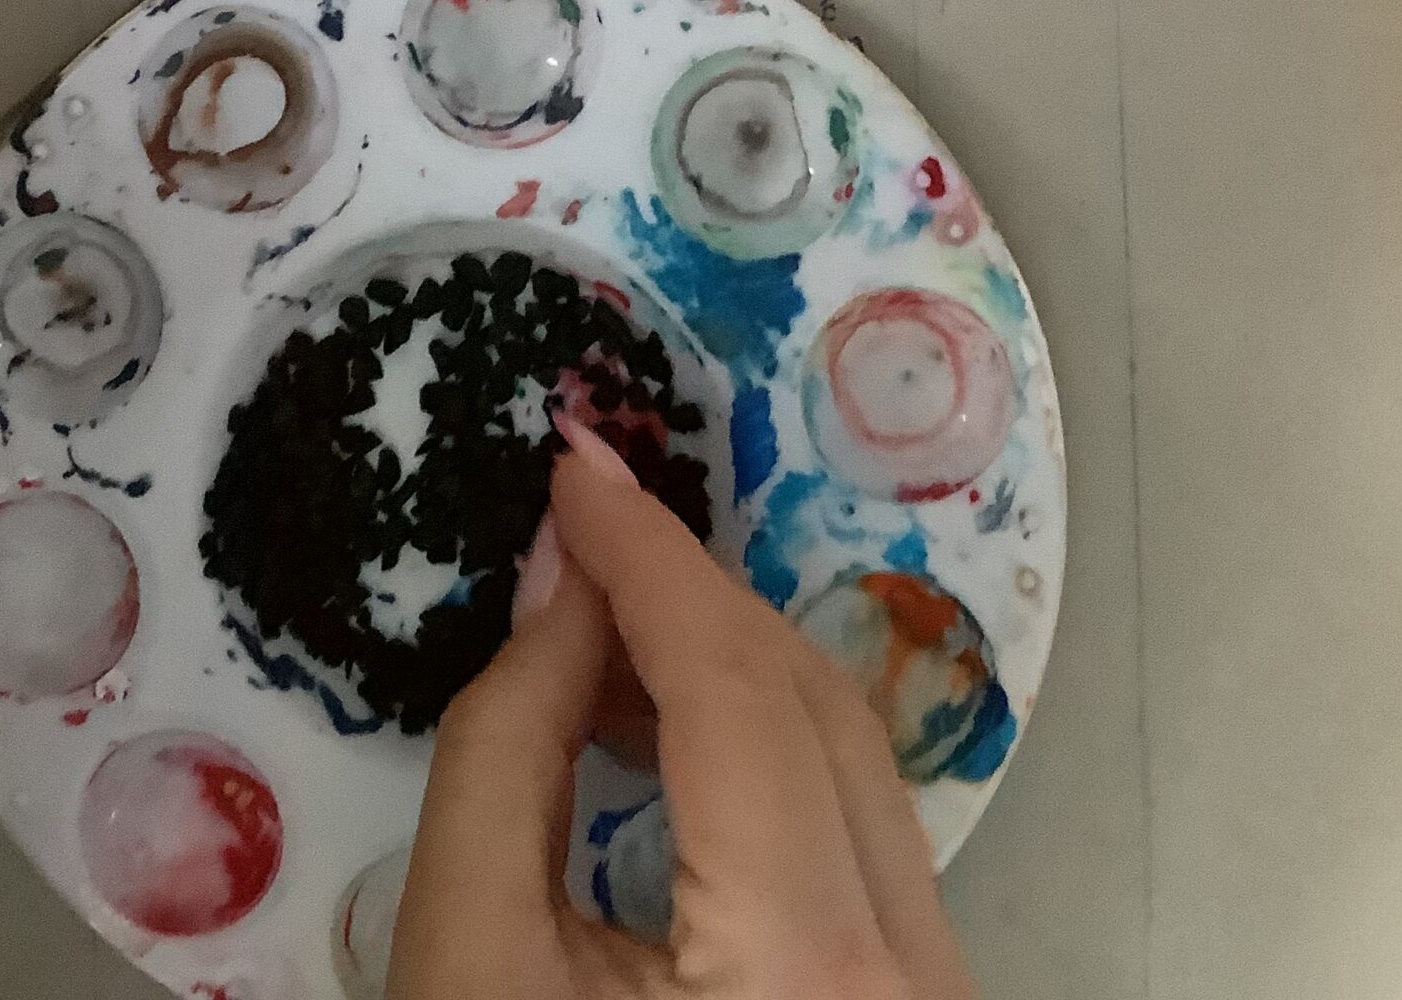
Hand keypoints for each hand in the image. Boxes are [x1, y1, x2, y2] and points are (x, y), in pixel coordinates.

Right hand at [392, 423, 975, 999]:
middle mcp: (909, 975)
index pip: (736, 689)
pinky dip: (762, 745)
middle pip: (813, 708)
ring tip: (601, 614)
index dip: (648, 555)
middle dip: (689, 594)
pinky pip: (856, 826)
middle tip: (579, 522)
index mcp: (801, 968)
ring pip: (852, 760)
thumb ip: (509, 746)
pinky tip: (668, 719)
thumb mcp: (468, 959)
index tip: (574, 455)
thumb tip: (563, 581)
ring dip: (727, 663)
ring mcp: (932, 994)